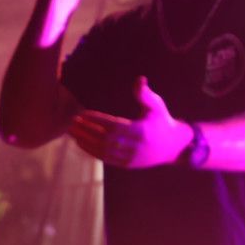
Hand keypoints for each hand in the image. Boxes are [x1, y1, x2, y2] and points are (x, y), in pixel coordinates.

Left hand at [69, 77, 192, 168]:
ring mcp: (131, 158)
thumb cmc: (162, 121)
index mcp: (141, 131)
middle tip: (71, 122)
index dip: (96, 120)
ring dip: (85, 142)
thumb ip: (145, 94)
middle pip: (105, 139)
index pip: (113, 126)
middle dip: (86, 131)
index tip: (81, 114)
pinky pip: (106, 159)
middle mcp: (135, 146)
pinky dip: (92, 151)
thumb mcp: (156, 106)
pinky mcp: (127, 165)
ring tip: (72, 132)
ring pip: (103, 151)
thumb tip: (139, 79)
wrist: (173, 146)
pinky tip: (81, 143)